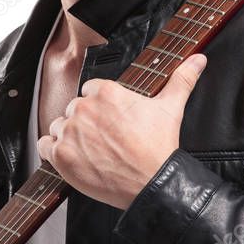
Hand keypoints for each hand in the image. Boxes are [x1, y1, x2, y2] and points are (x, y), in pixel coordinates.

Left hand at [37, 53, 207, 208]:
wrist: (151, 184)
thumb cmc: (159, 148)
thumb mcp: (171, 108)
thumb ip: (181, 79)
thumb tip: (198, 59)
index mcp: (106, 91)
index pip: (91, 90)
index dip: (101, 106)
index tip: (111, 121)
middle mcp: (84, 108)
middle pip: (75, 109)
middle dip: (86, 122)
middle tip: (105, 140)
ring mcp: (70, 132)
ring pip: (60, 126)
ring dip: (69, 136)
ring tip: (91, 150)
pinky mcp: (60, 155)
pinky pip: (45, 145)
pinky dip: (54, 151)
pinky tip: (72, 157)